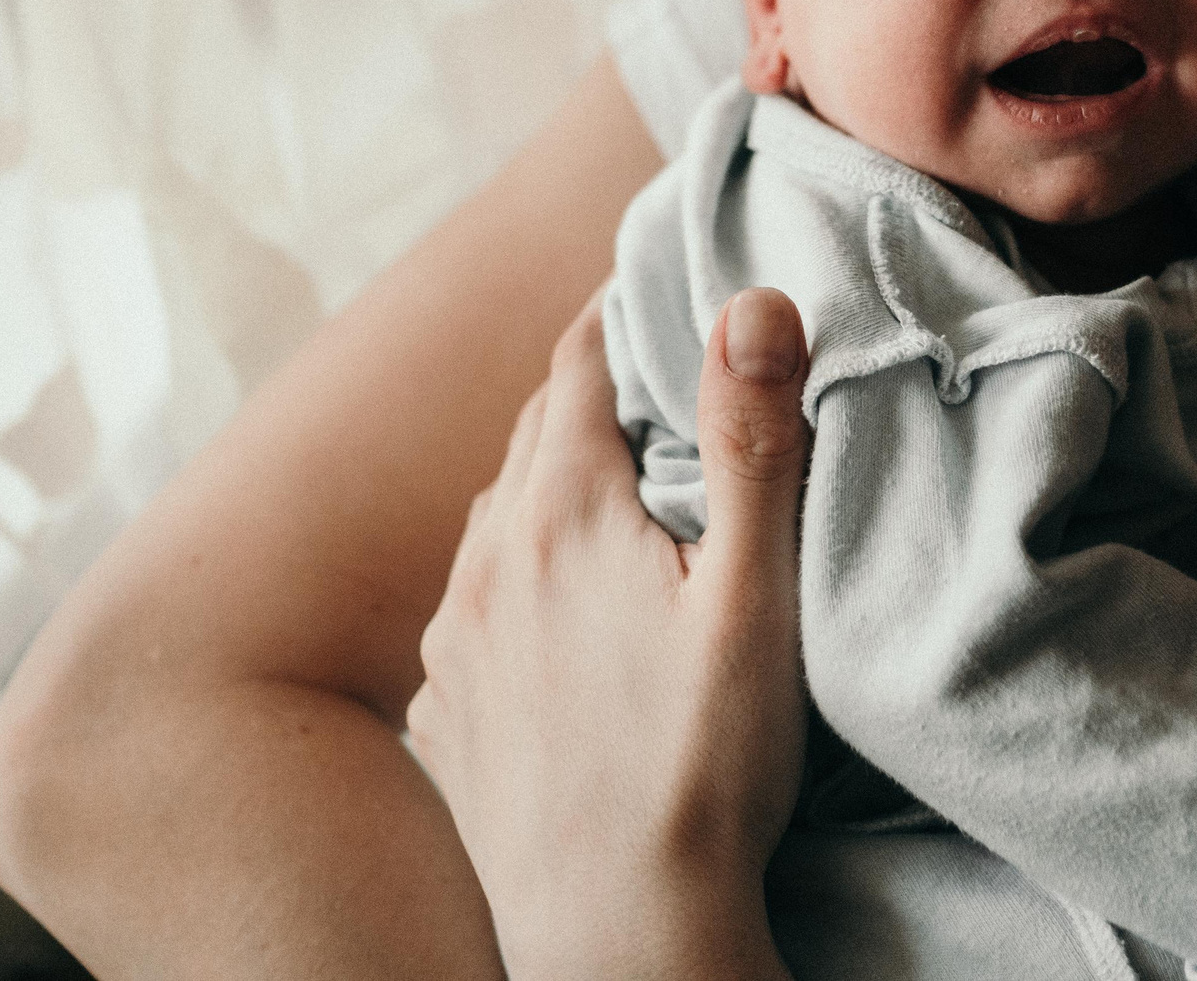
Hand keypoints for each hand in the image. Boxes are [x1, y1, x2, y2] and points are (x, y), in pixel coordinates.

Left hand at [406, 288, 811, 980]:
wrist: (618, 940)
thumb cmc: (702, 771)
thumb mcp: (754, 598)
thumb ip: (752, 442)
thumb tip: (751, 301)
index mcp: (562, 515)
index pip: (579, 363)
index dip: (619, 311)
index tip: (652, 282)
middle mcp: (486, 564)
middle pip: (536, 434)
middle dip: (589, 389)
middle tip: (647, 368)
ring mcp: (451, 647)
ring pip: (496, 520)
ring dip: (547, 484)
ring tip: (607, 486)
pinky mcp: (442, 718)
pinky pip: (472, 609)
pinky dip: (514, 578)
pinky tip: (552, 610)